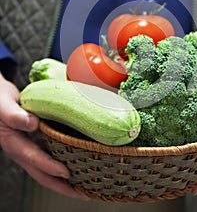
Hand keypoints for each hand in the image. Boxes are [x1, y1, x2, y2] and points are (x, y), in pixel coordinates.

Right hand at [0, 73, 88, 199]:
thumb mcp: (4, 105)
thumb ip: (14, 115)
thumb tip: (32, 124)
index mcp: (13, 142)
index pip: (32, 158)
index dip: (49, 166)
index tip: (65, 173)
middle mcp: (23, 150)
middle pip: (42, 173)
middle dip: (62, 186)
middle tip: (83, 193)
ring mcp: (31, 148)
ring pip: (47, 169)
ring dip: (65, 180)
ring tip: (85, 185)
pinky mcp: (38, 142)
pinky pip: (51, 156)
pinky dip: (64, 163)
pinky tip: (79, 164)